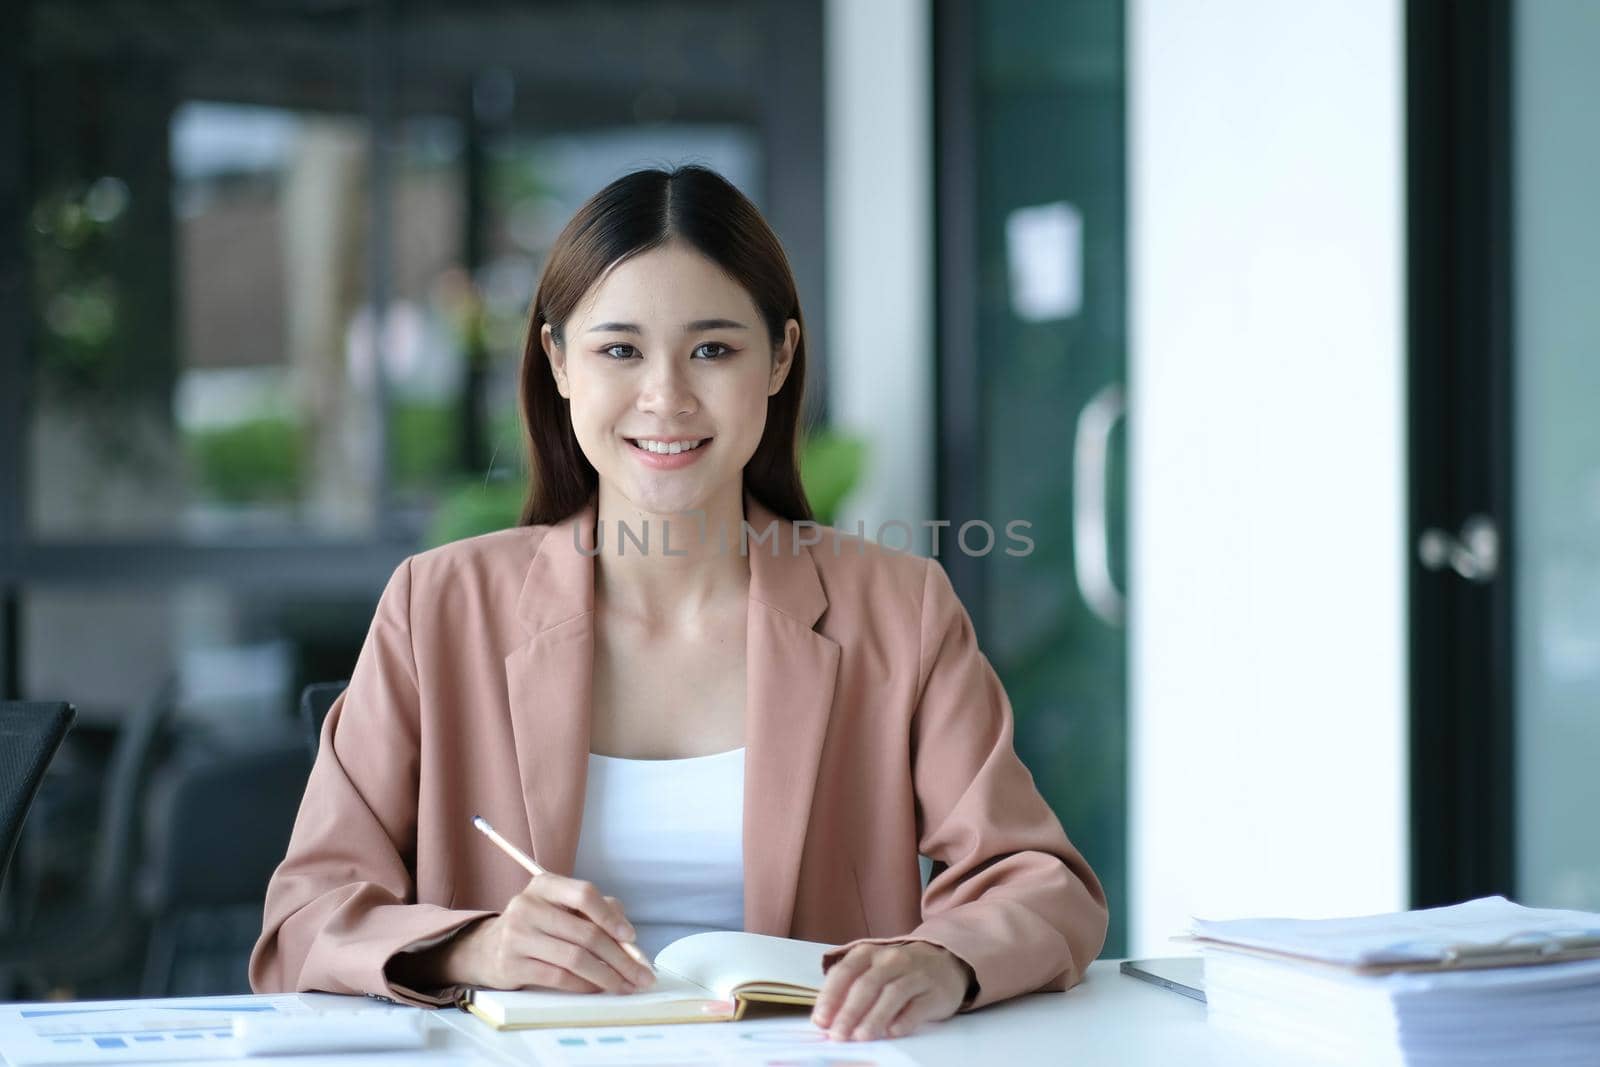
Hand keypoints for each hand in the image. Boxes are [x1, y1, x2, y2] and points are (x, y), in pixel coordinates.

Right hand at [400, 875, 656, 994]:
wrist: (488, 949)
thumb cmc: (538, 926)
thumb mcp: (562, 908)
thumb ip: (597, 912)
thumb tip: (630, 940)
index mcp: (545, 885)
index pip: (584, 894)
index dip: (611, 917)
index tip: (631, 938)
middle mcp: (528, 905)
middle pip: (585, 933)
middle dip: (620, 958)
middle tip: (641, 975)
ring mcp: (517, 935)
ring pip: (574, 958)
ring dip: (607, 976)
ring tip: (625, 986)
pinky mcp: (511, 964)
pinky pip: (558, 977)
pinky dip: (584, 986)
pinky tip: (597, 989)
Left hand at [809, 941, 973, 1040]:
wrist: (945, 961)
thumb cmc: (899, 970)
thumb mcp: (872, 969)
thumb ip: (849, 989)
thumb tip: (826, 1020)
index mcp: (869, 953)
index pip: (845, 972)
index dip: (831, 996)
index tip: (820, 1020)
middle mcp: (892, 959)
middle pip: (867, 984)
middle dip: (850, 1011)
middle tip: (838, 1035)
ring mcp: (916, 974)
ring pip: (892, 994)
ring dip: (874, 1017)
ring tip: (861, 1036)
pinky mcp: (936, 992)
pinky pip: (918, 1006)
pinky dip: (904, 1020)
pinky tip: (892, 1032)